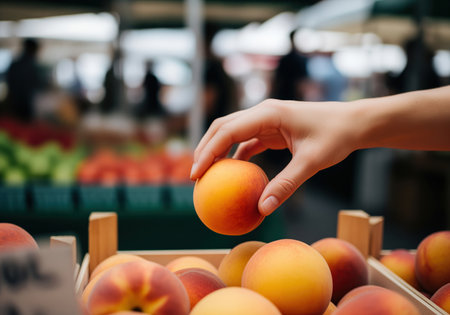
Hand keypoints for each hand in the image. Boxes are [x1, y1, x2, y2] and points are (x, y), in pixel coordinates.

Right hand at [190, 99, 357, 215]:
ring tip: (206, 175)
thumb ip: (286, 184)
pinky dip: (235, 157)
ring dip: (217, 152)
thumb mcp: (311, 162)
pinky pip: (246, 142)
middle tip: (195, 176)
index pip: (228, 131)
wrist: (353, 122)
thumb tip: (262, 209)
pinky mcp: (271, 129)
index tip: (196, 173)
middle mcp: (262, 112)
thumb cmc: (335, 137)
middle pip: (222, 127)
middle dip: (205, 149)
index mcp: (268, 113)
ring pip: (231, 133)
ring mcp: (265, 119)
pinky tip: (232, 175)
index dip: (208, 152)